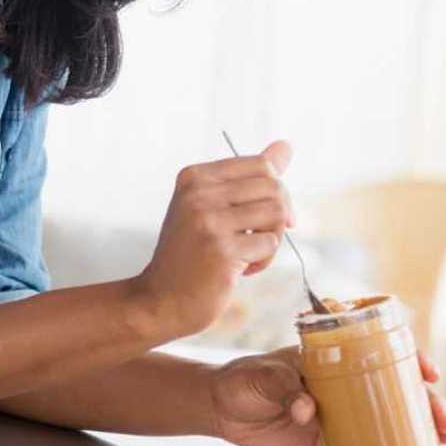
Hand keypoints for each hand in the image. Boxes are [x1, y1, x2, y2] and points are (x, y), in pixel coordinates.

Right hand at [135, 141, 294, 338]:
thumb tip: (285, 146)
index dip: (275, 191)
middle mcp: (198, 193)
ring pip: (276, 213)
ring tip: (248, 253)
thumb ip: (248, 176)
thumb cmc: (189, 254)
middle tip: (259, 238)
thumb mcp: (211, 207)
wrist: (160, 299)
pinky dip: (263, 260)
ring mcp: (208, 221)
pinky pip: (270, 243)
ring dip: (271, 238)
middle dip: (278, 215)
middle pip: (273, 187)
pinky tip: (239, 269)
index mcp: (193, 177)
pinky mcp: (222, 249)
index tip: (265, 215)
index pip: (260, 164)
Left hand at [209, 346, 445, 445]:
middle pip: (392, 387)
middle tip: (445, 420)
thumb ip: (285, 388)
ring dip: (419, 426)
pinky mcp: (328, 437)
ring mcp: (338, 409)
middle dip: (424, 401)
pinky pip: (365, 443)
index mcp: (330, 356)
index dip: (407, 359)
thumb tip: (308, 410)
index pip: (377, 351)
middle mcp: (341, 381)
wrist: (219, 407)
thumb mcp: (262, 375)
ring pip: (386, 415)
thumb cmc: (241, 378)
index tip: (426, 372)